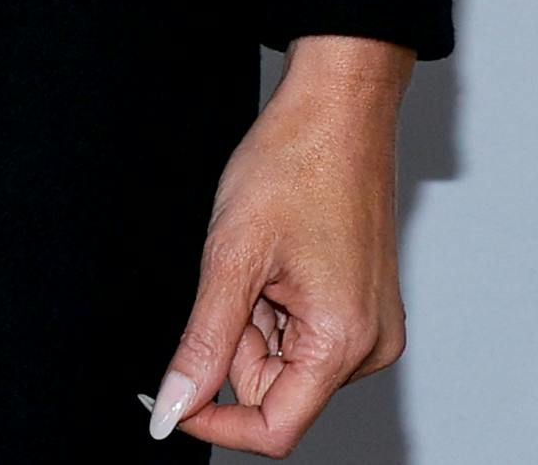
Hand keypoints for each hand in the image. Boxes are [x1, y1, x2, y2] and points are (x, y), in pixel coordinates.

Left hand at [151, 37, 412, 449]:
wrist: (337, 109)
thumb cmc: (295, 164)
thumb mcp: (229, 258)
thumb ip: (202, 346)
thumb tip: (172, 409)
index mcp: (344, 342)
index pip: (274, 428)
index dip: (213, 421)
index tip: (168, 395)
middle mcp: (368, 347)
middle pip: (274, 390)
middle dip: (236, 343)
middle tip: (233, 275)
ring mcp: (369, 328)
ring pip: (282, 361)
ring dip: (253, 320)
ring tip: (261, 256)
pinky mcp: (361, 309)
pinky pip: (301, 334)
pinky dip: (272, 306)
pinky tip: (277, 257)